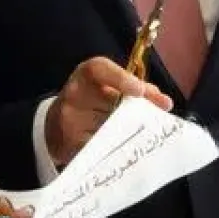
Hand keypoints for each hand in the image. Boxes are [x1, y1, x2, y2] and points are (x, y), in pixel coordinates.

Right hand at [45, 57, 171, 167]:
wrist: (54, 128)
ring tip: (138, 134)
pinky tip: (123, 148)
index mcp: (85, 75)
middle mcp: (75, 93)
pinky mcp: (71, 143)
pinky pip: (101, 147)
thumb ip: (134, 89)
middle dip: (137, 111)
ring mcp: (70, 119)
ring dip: (129, 131)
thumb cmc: (89, 102)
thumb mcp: (106, 87)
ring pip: (110, 128)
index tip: (140, 90)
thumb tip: (164, 102)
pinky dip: (117, 148)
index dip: (121, 78)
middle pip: (112, 102)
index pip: (100, 69)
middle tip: (156, 117)